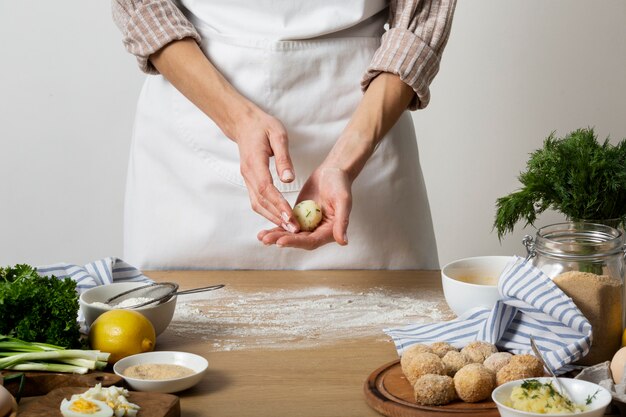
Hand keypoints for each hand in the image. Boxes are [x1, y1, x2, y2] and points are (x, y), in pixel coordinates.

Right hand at [233, 109, 298, 231]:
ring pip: (257, 204)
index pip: (266, 188)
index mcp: (255, 162)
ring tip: (289, 228)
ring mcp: (247, 179)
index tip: (291, 216)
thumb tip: (288, 179)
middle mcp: (248, 174)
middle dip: (277, 217)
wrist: (243, 123)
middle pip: (261, 201)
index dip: (278, 204)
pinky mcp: (250, 181)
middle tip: (294, 229)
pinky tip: (280, 218)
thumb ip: (284, 157)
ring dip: (272, 218)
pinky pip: (257, 200)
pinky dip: (268, 211)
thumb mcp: (278, 135)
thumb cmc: (263, 126)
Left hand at [257, 166, 351, 248]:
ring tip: (261, 237)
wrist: (332, 172)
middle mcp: (318, 232)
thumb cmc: (340, 184)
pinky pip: (286, 224)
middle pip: (298, 240)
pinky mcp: (298, 217)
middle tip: (266, 239)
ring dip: (276, 236)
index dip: (296, 242)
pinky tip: (264, 231)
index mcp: (330, 232)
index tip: (281, 241)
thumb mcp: (343, 201)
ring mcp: (307, 225)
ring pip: (290, 234)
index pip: (311, 241)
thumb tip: (343, 242)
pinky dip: (276, 228)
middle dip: (282, 239)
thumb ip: (342, 221)